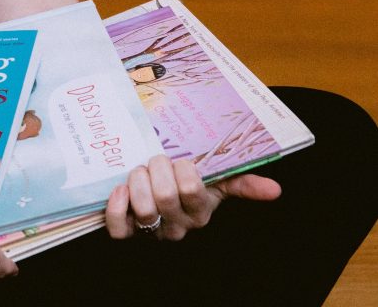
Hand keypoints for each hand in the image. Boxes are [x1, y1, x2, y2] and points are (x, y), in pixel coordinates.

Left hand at [106, 154, 281, 240]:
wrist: (156, 195)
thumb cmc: (186, 184)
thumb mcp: (216, 181)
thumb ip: (242, 182)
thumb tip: (275, 189)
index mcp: (200, 212)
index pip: (192, 190)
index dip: (182, 170)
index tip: (180, 160)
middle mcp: (178, 225)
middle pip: (165, 196)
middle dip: (156, 169)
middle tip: (155, 160)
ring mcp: (152, 230)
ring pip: (143, 209)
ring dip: (137, 181)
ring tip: (139, 171)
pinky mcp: (128, 231)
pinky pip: (119, 229)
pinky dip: (117, 206)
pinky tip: (120, 189)